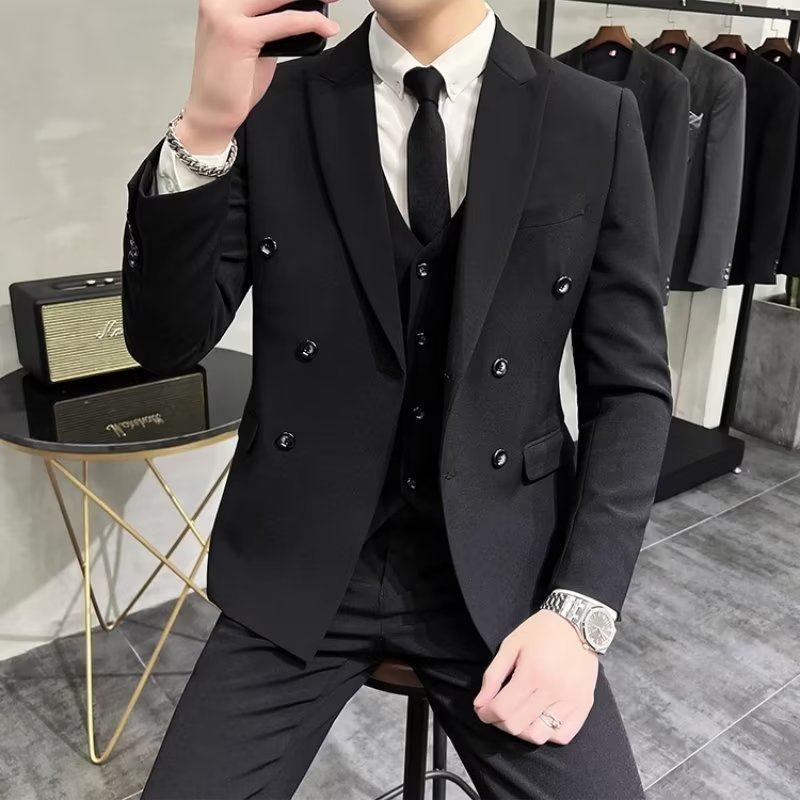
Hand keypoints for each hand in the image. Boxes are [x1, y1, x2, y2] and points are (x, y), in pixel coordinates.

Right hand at [178, 0, 339, 152]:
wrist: (212, 112)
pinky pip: (284, 22)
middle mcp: (218, 1)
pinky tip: (326, 28)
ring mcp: (224, 15)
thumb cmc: (231, 82)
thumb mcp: (254, 42)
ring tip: (331, 2)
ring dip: (310, 0)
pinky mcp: (238, 34)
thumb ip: (270, 23)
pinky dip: (309, 22)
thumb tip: (299, 12)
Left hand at [473, 609, 598, 744]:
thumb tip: (479, 704)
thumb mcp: (511, 645)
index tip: (481, 709)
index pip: (502, 709)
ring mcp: (571, 701)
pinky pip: (562, 736)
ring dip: (521, 731)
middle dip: (499, 722)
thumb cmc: (540, 632)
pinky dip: (547, 734)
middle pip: (517, 726)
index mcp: (532, 673)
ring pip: (538, 736)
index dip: (485, 714)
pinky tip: (539, 719)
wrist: (577, 624)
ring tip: (517, 716)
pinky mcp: (584, 706)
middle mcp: (553, 691)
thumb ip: (493, 675)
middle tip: (496, 711)